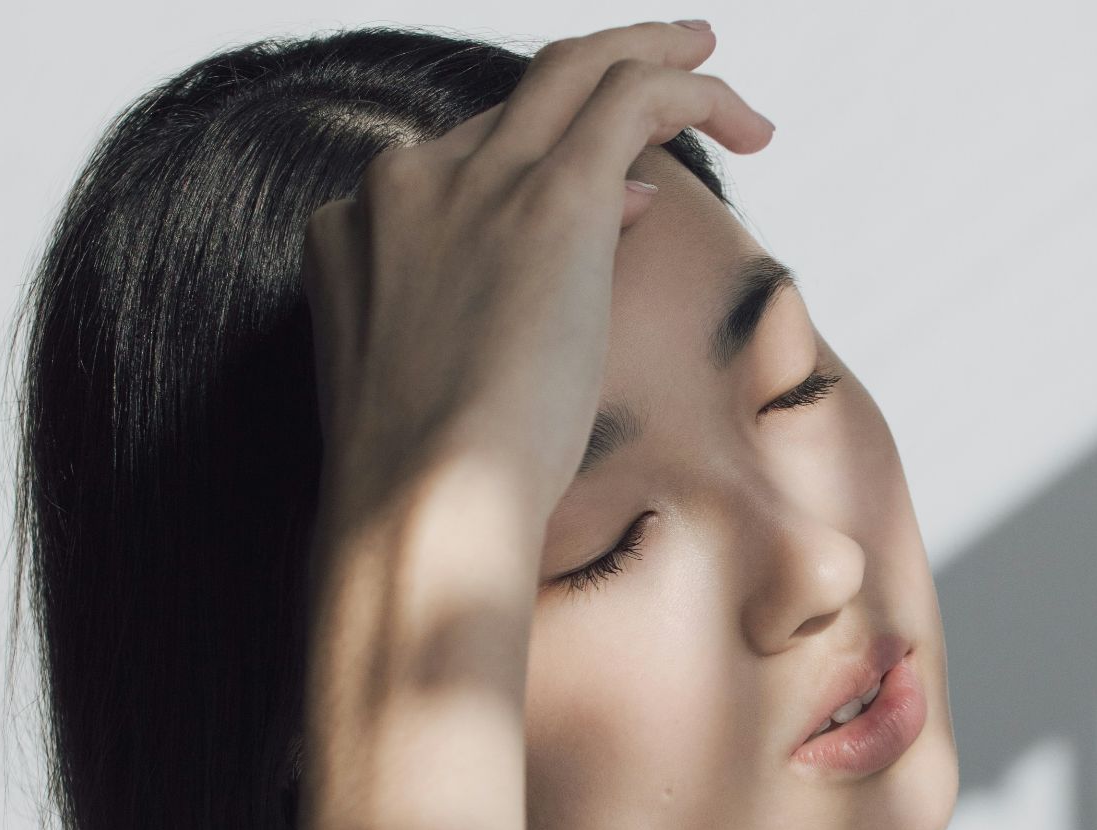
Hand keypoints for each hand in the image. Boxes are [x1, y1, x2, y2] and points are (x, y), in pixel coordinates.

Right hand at [299, 19, 774, 528]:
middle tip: (673, 67)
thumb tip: (613, 212)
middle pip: (517, 99)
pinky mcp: (549, 197)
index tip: (616, 201)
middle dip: (598, 74)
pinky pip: (631, 97)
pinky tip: (740, 117)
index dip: (544, 166)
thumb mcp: (437, 381)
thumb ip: (490, 298)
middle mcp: (405, 185)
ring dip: (653, 57)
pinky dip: (690, 88)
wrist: (420, 506)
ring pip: (577, 68)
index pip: (465, 162)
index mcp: (356, 230)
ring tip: (713, 64)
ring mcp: (473, 182)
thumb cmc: (428, 485)